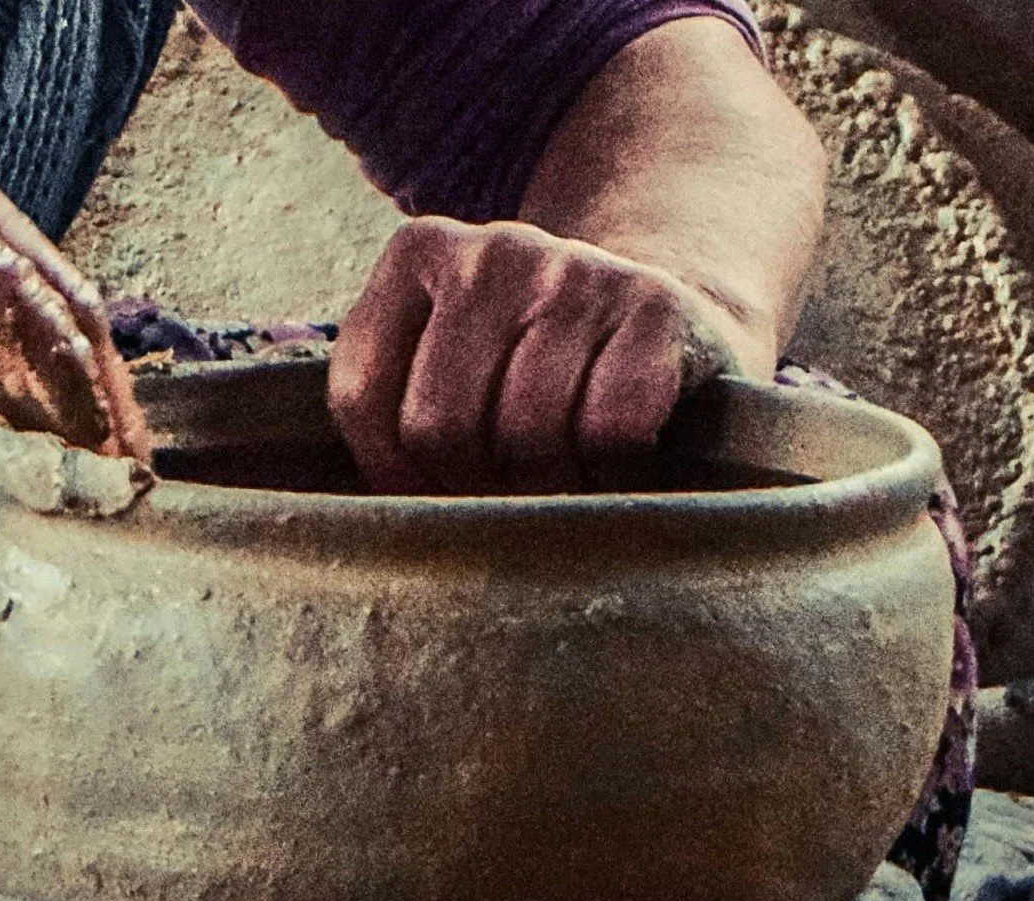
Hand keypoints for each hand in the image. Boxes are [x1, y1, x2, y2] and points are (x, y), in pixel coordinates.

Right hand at [0, 0, 145, 454]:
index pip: (32, 286)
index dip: (68, 358)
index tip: (86, 420)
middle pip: (66, 305)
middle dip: (102, 389)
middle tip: (122, 459)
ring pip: (54, 309)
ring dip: (90, 391)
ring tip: (110, 457)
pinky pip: (4, 293)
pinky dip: (46, 358)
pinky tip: (68, 406)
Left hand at [328, 216, 747, 495]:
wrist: (672, 321)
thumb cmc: (534, 373)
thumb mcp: (446, 367)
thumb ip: (390, 411)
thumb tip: (381, 518)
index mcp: (418, 254)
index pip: (362, 397)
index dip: (397, 474)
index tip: (438, 488)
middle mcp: (494, 249)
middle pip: (439, 425)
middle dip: (472, 484)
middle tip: (506, 493)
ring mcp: (579, 269)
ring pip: (526, 432)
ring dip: (546, 484)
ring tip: (560, 478)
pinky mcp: (657, 306)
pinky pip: (610, 427)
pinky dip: (611, 466)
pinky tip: (613, 460)